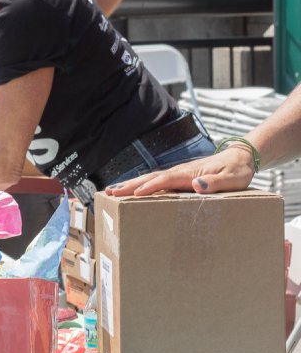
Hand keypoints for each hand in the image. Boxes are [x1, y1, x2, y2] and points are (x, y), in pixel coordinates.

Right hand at [104, 146, 254, 196]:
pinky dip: (140, 184)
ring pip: (149, 178)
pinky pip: (156, 181)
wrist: (241, 158)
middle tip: (110, 192)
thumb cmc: (238, 171)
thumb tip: (196, 185)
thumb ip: (216, 183)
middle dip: (130, 185)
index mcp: (190, 173)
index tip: (134, 194)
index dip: (150, 187)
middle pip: (150, 178)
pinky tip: (132, 189)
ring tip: (112, 190)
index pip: (165, 180)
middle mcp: (180, 172)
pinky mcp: (179, 177)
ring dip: (130, 184)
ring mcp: (178, 173)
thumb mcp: (234, 179)